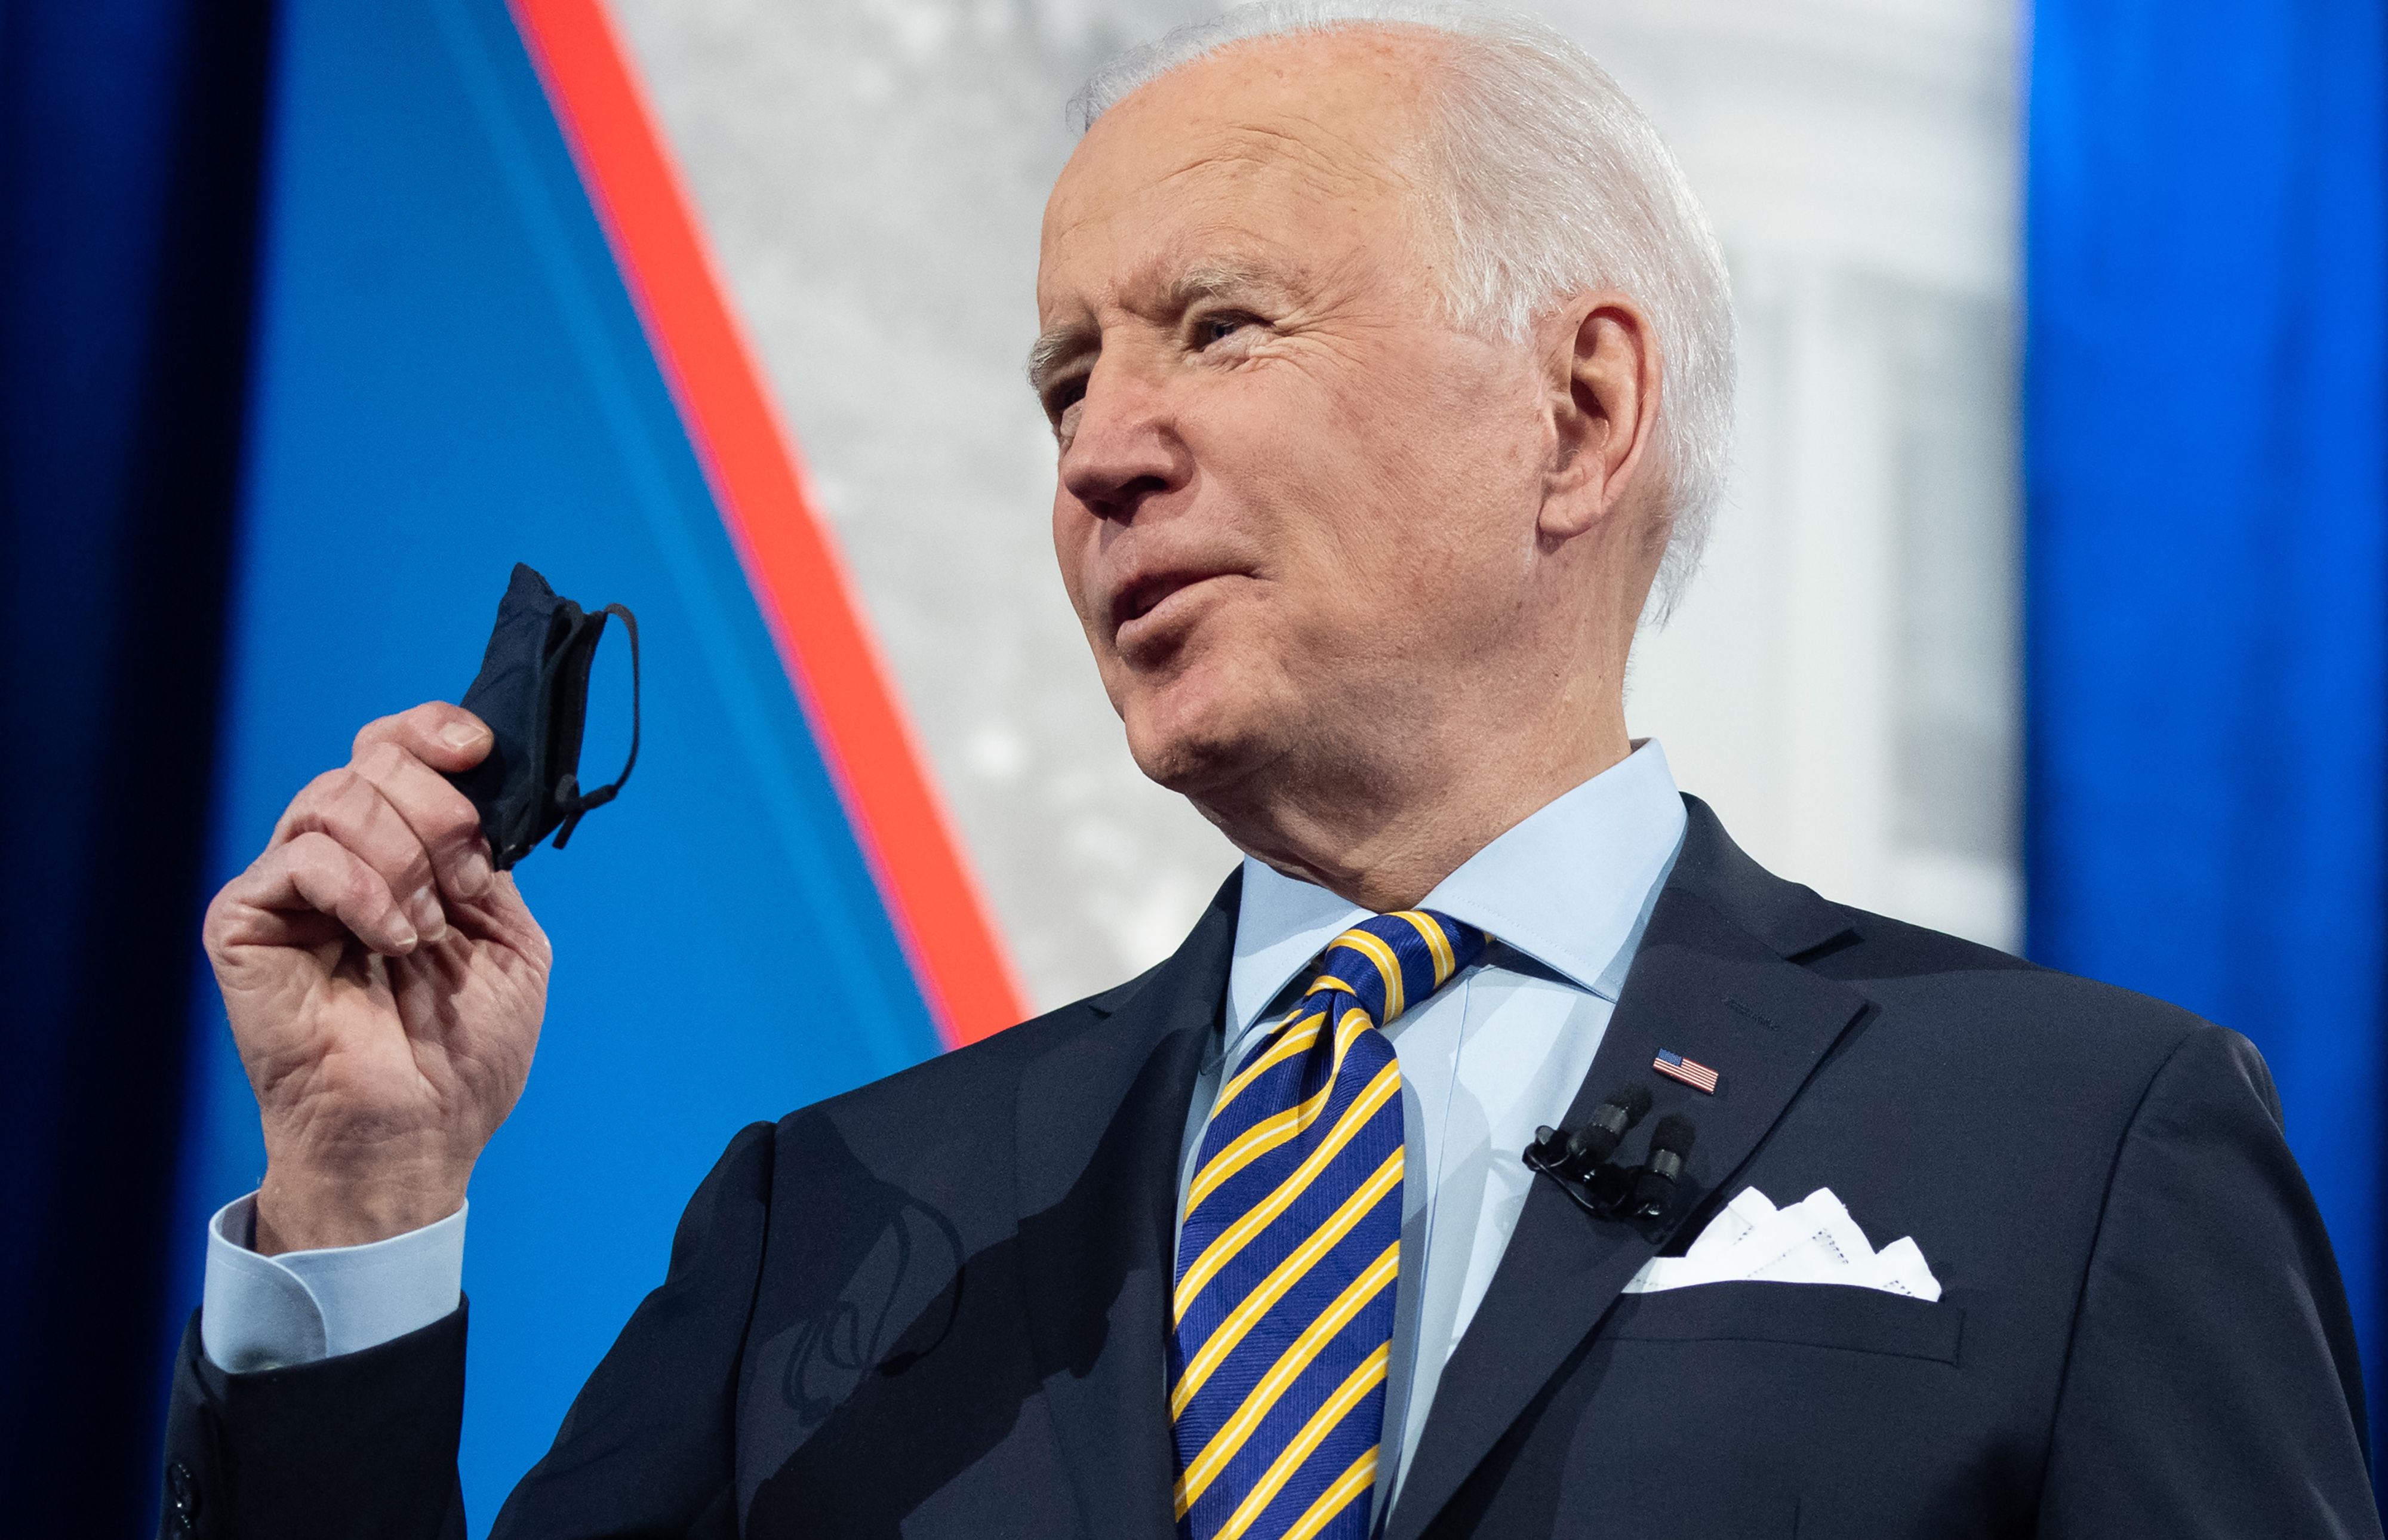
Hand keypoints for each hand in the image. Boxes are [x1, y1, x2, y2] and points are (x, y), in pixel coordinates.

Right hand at [202, 702, 551, 1253]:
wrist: (419, 1133)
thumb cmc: (461, 1054)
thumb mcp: (510, 938)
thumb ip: (493, 860)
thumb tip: (482, 791)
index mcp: (399, 852)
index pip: (393, 746)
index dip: (434, 729)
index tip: (478, 749)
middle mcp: (338, 857)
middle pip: (370, 759)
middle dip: (439, 811)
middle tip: (466, 882)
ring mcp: (287, 887)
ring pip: (335, 797)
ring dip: (405, 858)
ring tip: (425, 931)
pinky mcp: (243, 920)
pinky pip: (301, 857)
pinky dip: (362, 890)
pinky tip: (390, 939)